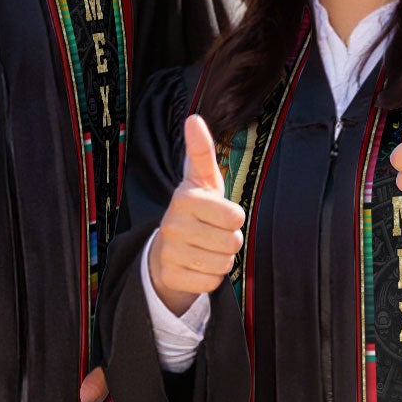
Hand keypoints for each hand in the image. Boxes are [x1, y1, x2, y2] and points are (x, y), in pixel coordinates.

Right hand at [147, 114, 244, 314]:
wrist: (166, 249)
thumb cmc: (195, 210)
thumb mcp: (202, 180)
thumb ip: (201, 151)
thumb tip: (193, 118)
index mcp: (184, 198)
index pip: (235, 216)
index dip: (234, 218)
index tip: (220, 213)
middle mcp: (173, 224)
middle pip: (232, 242)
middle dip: (230, 241)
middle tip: (213, 233)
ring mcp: (169, 252)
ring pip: (223, 264)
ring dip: (221, 259)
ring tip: (206, 248)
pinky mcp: (170, 276)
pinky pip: (211, 282)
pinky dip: (210, 277)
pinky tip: (197, 265)